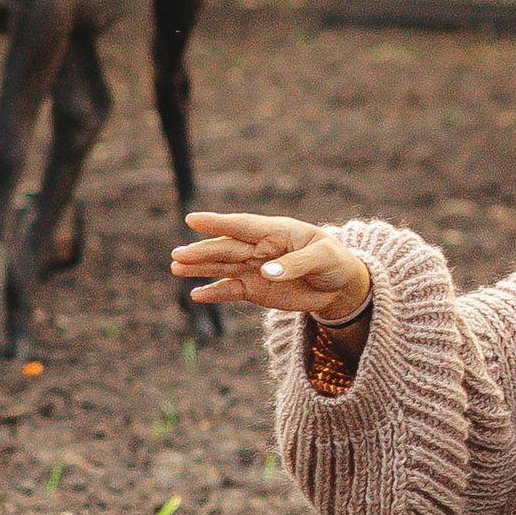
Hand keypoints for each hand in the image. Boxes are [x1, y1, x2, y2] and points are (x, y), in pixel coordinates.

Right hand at [170, 212, 373, 320]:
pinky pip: (231, 290)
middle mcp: (260, 248)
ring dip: (200, 268)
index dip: (217, 223)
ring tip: (176, 267)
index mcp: (276, 231)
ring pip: (222, 267)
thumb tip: (266, 272)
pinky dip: (215, 293)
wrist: (339, 286)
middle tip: (177, 254)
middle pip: (226, 248)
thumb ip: (296, 264)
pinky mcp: (255, 289)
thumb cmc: (334, 262)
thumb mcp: (323, 259)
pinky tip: (197, 295)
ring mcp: (254, 268)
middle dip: (201, 251)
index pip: (242, 225)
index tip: (192, 219)